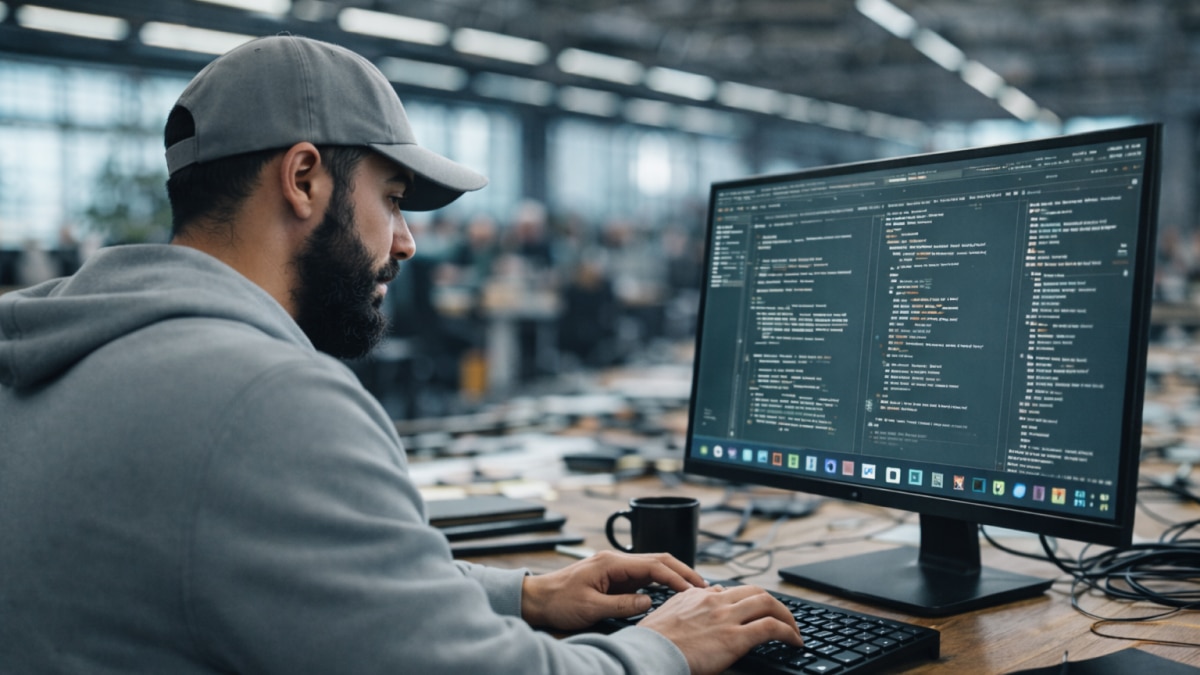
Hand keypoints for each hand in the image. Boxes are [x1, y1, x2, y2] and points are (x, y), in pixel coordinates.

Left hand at [521, 550, 705, 630]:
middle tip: (702, 586)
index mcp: (611, 563)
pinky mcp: (611, 576)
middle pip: (657, 560)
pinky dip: (659, 582)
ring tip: (692, 589)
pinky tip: (669, 592)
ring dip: (672, 576)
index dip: (676, 578)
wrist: (536, 599)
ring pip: (651, 566)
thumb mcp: (591, 608)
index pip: (653, 566)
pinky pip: (641, 576)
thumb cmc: (557, 602)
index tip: (692, 590)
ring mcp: (613, 567)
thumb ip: (622, 605)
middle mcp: (614, 561)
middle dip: (682, 571)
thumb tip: (649, 602)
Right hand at [639, 585, 801, 674]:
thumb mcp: (667, 614)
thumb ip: (686, 604)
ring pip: (768, 604)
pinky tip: (794, 642)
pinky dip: (789, 632)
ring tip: (795, 631)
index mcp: (697, 596)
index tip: (756, 612)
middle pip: (756, 591)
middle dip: (775, 605)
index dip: (749, 600)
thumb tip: (704, 595)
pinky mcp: (735, 637)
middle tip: (784, 619)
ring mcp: (726, 617)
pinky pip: (771, 627)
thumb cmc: (653, 642)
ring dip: (787, 617)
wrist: (649, 653)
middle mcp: (715, 601)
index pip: (731, 590)